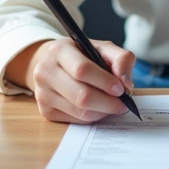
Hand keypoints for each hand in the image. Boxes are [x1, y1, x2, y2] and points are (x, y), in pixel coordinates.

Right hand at [6, 38, 135, 123]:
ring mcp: (42, 93)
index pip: (82, 70)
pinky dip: (92, 117)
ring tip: (113, 105)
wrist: (56, 64)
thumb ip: (121, 59)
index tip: (121, 89)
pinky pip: (75, 120)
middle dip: (108, 103)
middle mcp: (45, 71)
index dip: (104, 82)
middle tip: (123, 104)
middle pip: (81, 95)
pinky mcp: (45, 111)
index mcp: (59, 50)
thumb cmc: (83, 56)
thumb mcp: (103, 48)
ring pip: (79, 111)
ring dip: (102, 112)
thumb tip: (125, 83)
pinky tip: (98, 108)